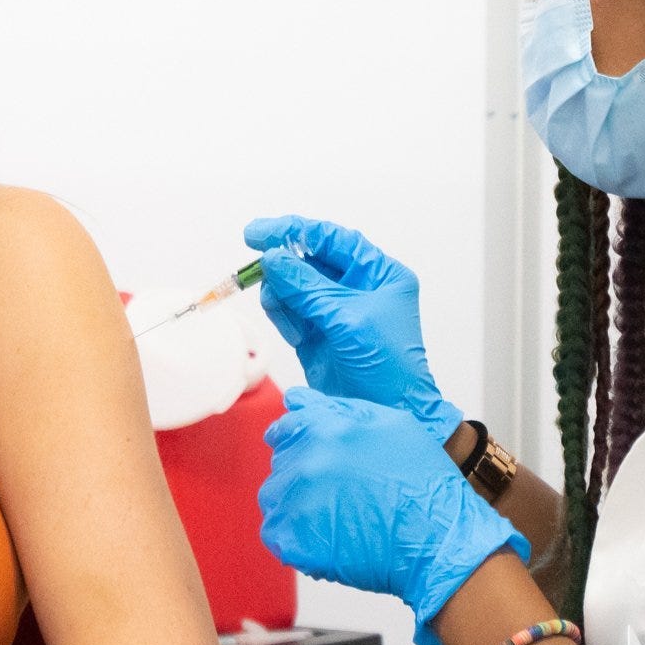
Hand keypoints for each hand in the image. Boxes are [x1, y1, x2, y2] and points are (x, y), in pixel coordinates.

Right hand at [243, 216, 461, 442]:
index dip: (296, 231)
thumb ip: (308, 287)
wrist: (388, 413)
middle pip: (309, 261)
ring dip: (282, 294)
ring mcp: (334, 312)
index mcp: (379, 275)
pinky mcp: (317, 335)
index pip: (333, 239)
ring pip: (294, 286)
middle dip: (283, 264)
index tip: (261, 232)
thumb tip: (274, 258)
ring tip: (285, 311)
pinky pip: (289, 312)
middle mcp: (357, 289)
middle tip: (256, 265)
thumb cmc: (387, 367)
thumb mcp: (348, 319)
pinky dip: (282, 315)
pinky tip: (292, 328)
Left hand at [260, 389, 528, 644]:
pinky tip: (329, 537)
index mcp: (325, 429)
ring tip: (338, 517)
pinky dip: (297, 538)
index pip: (284, 430)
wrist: (438, 540)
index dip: (298, 444)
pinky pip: (277, 534)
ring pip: (276, 499)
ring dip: (297, 507)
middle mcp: (305, 461)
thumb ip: (337, 409)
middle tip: (341, 495)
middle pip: (281, 466)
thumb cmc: (424, 485)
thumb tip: (296, 400)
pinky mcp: (293, 540)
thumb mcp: (391, 425)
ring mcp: (296, 502)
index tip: (314, 460)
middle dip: (303, 477)